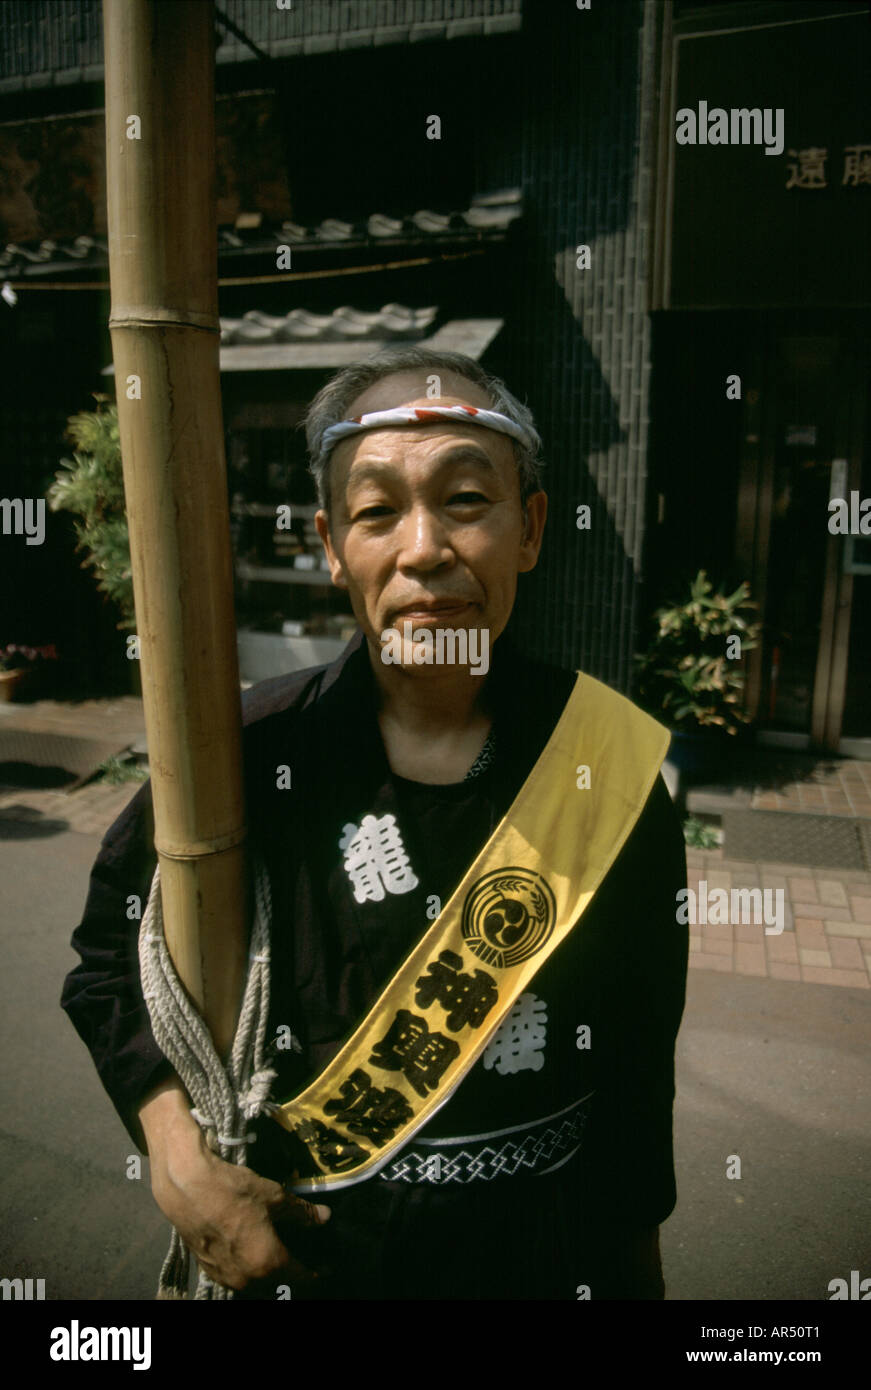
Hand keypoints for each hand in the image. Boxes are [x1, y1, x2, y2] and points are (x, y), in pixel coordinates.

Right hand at [139, 1077, 329, 1290]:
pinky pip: (236, 1276)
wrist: (187, 1187)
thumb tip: (325, 1218)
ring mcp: (225, 1277)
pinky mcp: (208, 1269)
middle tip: (301, 1258)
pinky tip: (249, 1250)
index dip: (315, 1274)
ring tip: (276, 1255)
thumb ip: (302, 1213)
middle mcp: (246, 1278)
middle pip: (277, 1285)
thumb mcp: (275, 1197)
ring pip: (255, 1284)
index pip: (300, 1278)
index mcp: (267, 1263)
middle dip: (291, 1275)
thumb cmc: (234, 1190)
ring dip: (268, 1274)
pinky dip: (247, 1269)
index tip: (325, 1269)